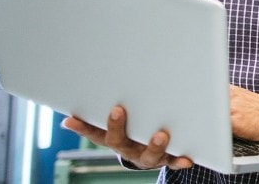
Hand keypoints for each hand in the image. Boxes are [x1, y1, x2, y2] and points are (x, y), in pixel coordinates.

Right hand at [61, 106, 193, 169]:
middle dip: (116, 126)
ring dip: (154, 145)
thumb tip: (78, 96)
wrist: (151, 155)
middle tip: (117, 110)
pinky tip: (187, 158)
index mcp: (114, 139)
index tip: (71, 118)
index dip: (82, 127)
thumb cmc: (134, 130)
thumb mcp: (120, 122)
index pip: (94, 133)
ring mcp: (147, 155)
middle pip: (118, 142)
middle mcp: (128, 148)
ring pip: (148, 154)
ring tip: (161, 135)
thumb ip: (105, 111)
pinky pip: (173, 162)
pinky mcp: (167, 159)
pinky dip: (179, 160)